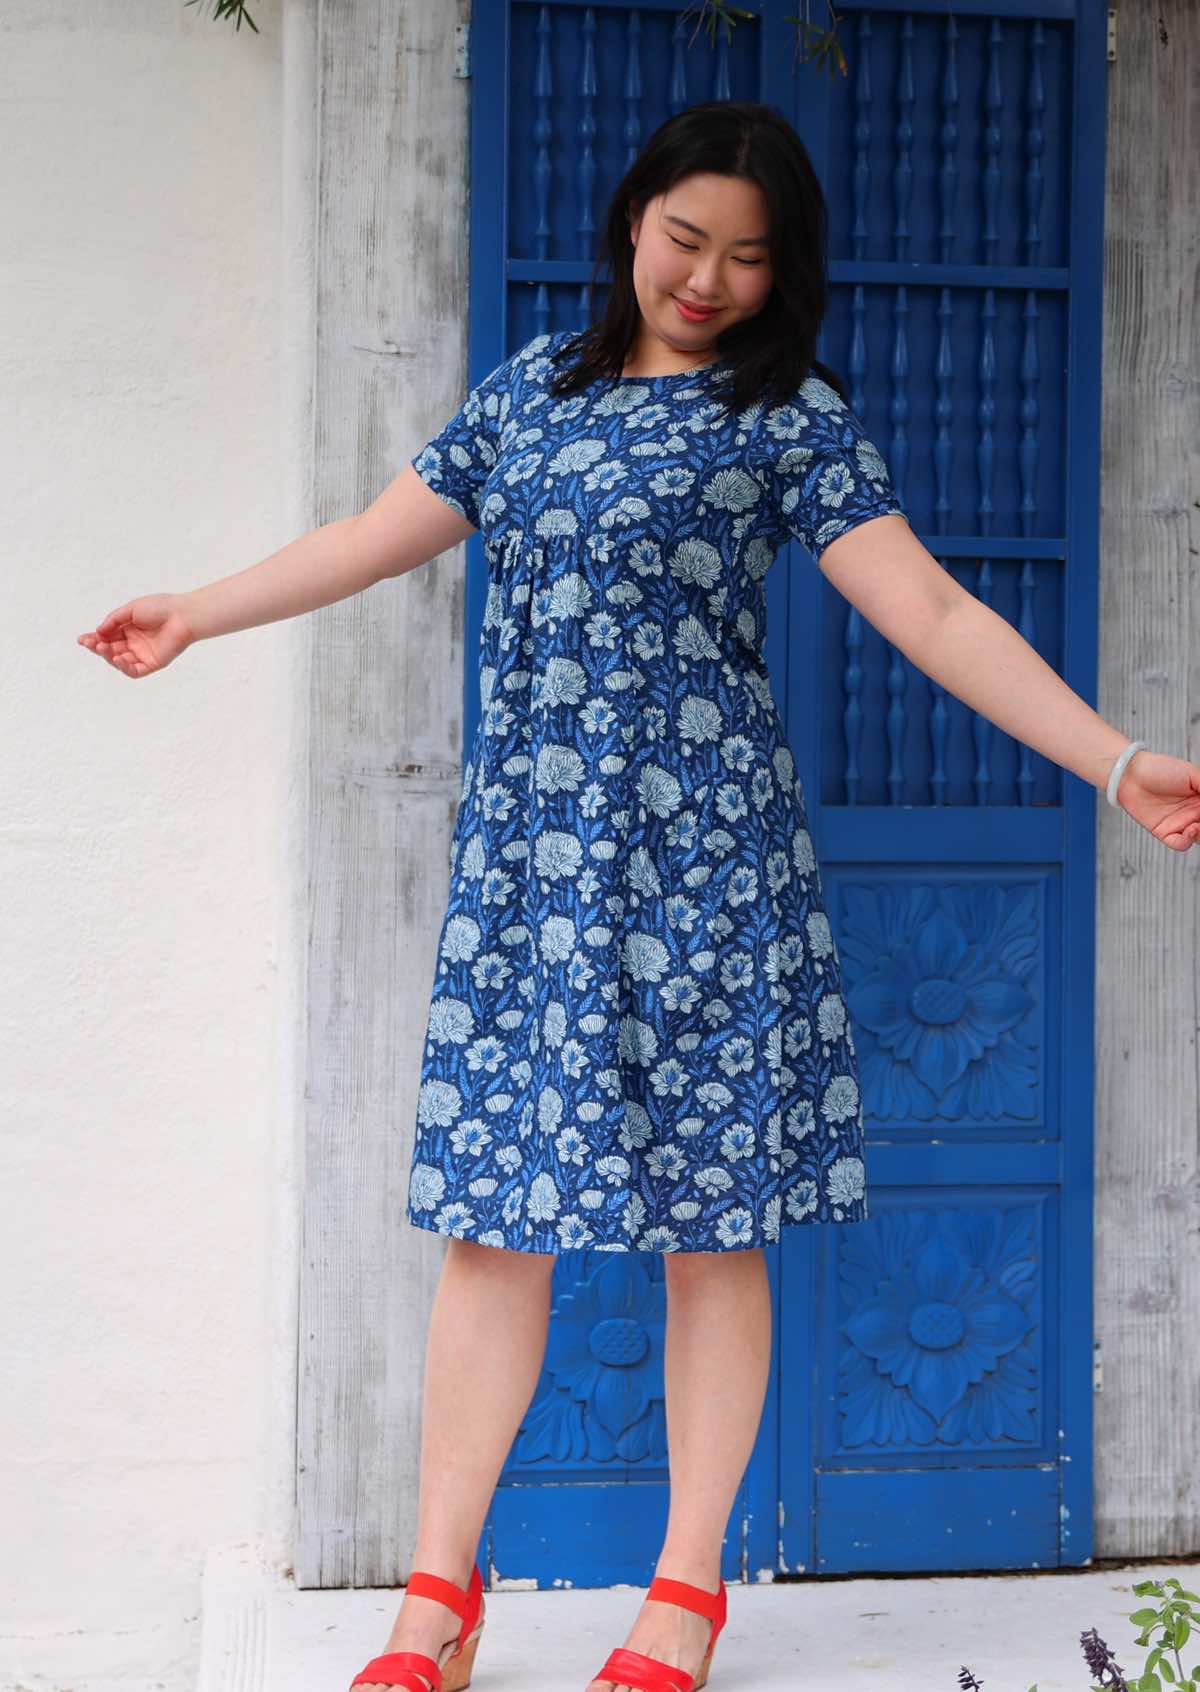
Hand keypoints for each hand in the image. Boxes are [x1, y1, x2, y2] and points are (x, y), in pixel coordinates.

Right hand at [77, 593, 194, 677]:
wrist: (183, 615)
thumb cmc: (160, 608)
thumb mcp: (130, 610)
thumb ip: (114, 621)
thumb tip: (98, 631)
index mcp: (128, 629)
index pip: (107, 637)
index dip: (94, 638)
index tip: (82, 639)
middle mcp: (134, 643)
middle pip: (110, 650)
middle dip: (97, 647)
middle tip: (90, 643)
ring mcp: (143, 654)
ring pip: (120, 661)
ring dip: (108, 656)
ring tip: (102, 647)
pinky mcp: (153, 664)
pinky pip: (135, 670)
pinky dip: (124, 667)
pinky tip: (118, 658)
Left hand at [1114, 749, 1199, 851]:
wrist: (1131, 773)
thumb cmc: (1161, 768)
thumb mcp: (1193, 774)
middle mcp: (1194, 813)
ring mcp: (1180, 823)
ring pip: (1199, 838)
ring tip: (1199, 824)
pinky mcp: (1164, 832)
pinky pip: (1180, 844)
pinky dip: (1188, 841)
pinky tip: (1191, 829)